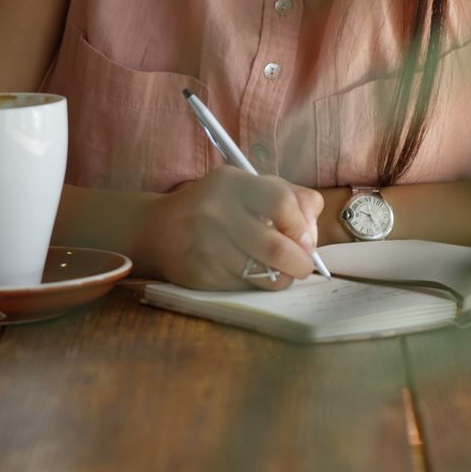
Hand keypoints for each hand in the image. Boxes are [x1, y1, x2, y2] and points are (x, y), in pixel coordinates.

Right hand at [135, 166, 322, 290]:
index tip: (304, 238)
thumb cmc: (219, 206)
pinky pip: (246, 288)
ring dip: (282, 277)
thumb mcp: (252, 187)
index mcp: (231, 183)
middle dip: (300, 263)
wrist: (159, 230)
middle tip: (302, 265)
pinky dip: (257, 285)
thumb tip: (311, 235)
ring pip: (265, 275)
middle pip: (277, 248)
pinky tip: (249, 273)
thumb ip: (292, 198)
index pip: (283, 204)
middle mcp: (215, 212)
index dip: (302, 227)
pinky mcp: (199, 276)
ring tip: (279, 270)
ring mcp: (205, 246)